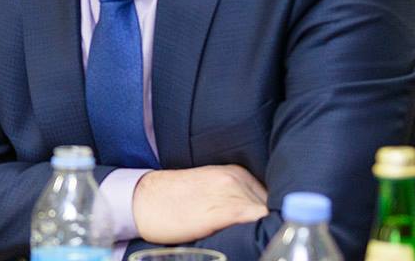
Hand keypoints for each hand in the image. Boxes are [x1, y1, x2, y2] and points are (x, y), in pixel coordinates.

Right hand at [132, 165, 268, 244]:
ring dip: (267, 229)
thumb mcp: (206, 191)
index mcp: (234, 173)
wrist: (141, 201)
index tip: (271, 227)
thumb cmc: (171, 201)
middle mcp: (237, 179)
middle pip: (273, 206)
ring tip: (257, 240)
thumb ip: (233, 199)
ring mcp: (233, 193)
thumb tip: (257, 220)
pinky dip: (261, 232)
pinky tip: (253, 240)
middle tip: (264, 236)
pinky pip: (259, 222)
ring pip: (269, 216)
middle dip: (271, 222)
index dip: (272, 215)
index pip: (270, 197)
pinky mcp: (228, 210)